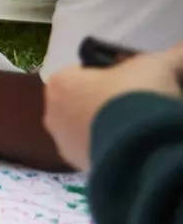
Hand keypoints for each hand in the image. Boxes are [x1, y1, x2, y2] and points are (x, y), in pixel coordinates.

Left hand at [43, 42, 182, 170]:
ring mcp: (64, 144)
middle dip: (107, 101)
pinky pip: (97, 151)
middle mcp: (52, 113)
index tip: (133, 78)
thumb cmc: (136, 94)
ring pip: (88, 128)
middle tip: (139, 102)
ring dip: (110, 126)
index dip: (109, 73)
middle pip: (83, 101)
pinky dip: (114, 147)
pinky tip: (136, 145)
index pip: (82, 72)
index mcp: (61, 83)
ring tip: (140, 126)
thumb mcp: (158, 65)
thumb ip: (170, 54)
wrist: (140, 146)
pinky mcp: (80, 168)